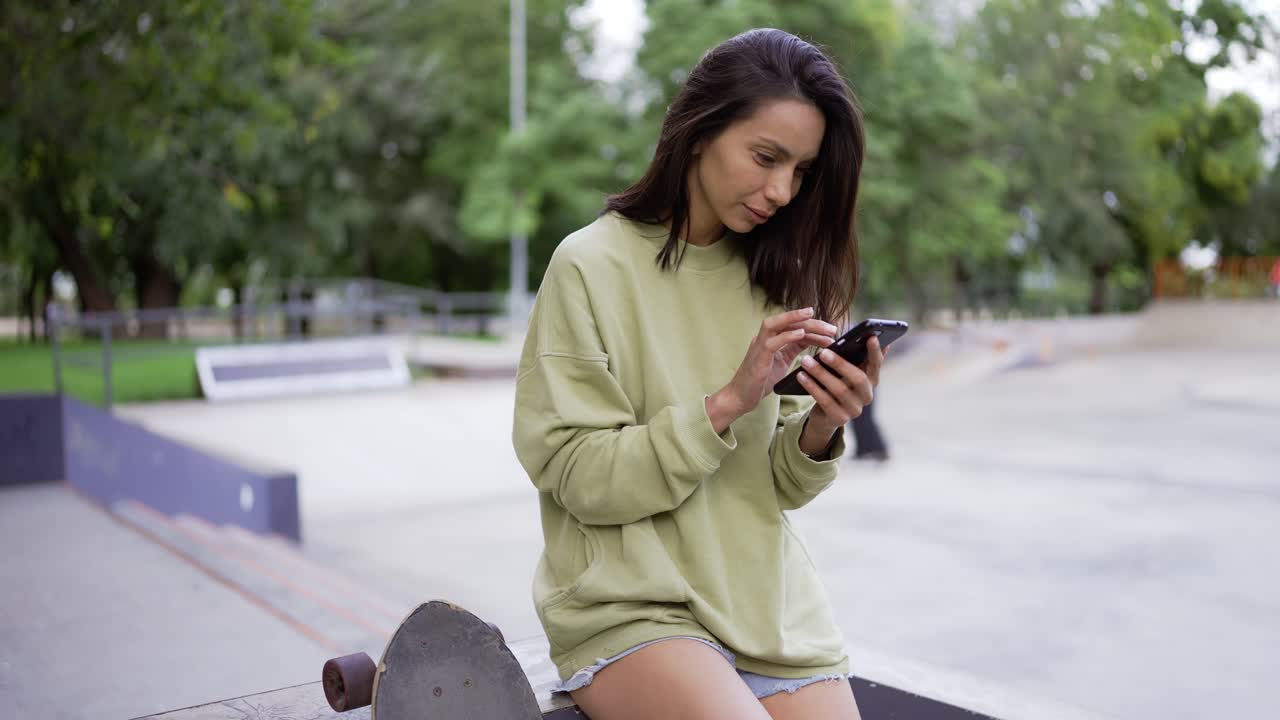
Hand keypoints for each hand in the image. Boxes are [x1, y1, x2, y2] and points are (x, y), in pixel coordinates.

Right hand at [706, 307, 837, 430]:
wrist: (740, 397)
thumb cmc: (759, 381)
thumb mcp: (781, 362)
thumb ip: (793, 349)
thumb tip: (811, 340)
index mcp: (770, 339)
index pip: (792, 326)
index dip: (812, 325)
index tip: (831, 330)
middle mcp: (763, 338)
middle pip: (786, 321)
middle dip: (810, 321)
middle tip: (831, 327)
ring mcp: (759, 347)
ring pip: (775, 324)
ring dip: (797, 320)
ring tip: (816, 320)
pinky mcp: (757, 358)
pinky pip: (771, 342)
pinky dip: (787, 336)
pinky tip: (801, 334)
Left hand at [797, 335, 889, 437]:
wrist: (825, 417)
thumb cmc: (836, 386)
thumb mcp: (846, 373)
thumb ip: (856, 358)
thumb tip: (869, 337)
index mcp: (871, 381)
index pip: (876, 365)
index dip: (875, 352)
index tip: (871, 337)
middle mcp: (867, 396)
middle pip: (858, 378)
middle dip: (840, 364)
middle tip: (823, 352)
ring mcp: (855, 409)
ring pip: (839, 389)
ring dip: (820, 373)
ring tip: (805, 361)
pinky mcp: (840, 418)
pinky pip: (825, 400)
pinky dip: (812, 386)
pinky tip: (801, 376)